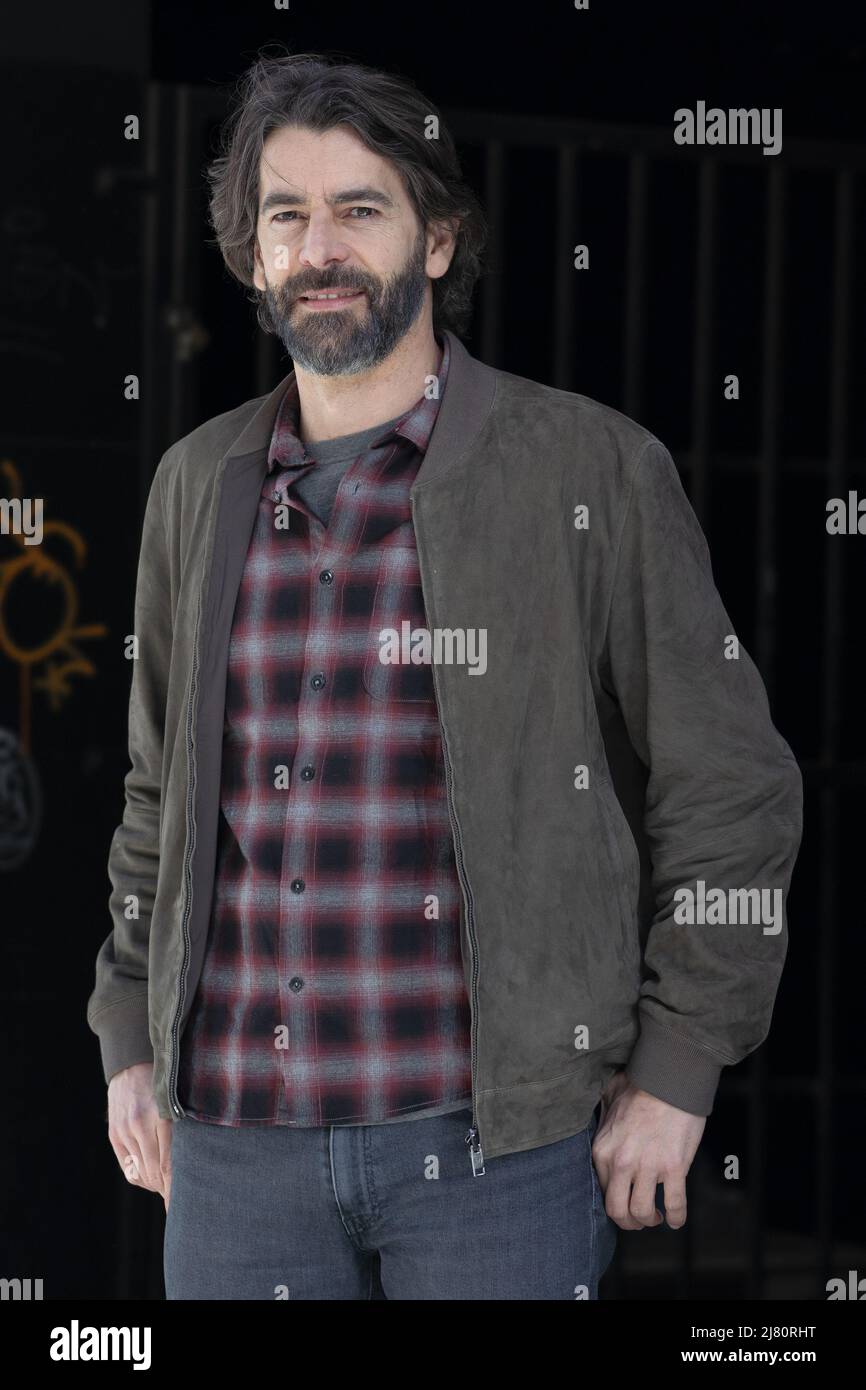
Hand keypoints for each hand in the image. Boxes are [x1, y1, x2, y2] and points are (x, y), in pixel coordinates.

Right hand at [107, 1062, 172, 1210]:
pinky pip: (128, 1168)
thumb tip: (190, 1166)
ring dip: (157, 1184)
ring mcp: (125, 1130)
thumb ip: (183, 1131)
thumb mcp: (178, 1102)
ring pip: (142, 1172)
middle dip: (169, 1190)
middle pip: (155, 1173)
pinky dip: (142, 1177)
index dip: (176, 1188)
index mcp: (162, 1116)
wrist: (131, 1064)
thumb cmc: (165, 1083)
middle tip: (183, 1203)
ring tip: (170, 1189)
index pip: (169, 1164)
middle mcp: (141, 1125)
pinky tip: (152, 1179)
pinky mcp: (114, 1134)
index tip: (186, 1206)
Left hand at [591, 1074, 705, 1230]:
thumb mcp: (608, 1100)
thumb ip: (602, 1116)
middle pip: (618, 1211)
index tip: (624, 1202)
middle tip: (640, 1220)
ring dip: (650, 1220)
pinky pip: (674, 1205)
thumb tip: (600, 1115)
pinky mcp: (673, 1168)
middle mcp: (621, 1163)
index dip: (614, 1203)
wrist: (669, 1079)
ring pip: (643, 1213)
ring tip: (657, 1216)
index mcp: (603, 1150)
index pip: (602, 1192)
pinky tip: (675, 1218)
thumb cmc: (641, 1086)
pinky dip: (676, 1218)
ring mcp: (647, 1167)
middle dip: (629, 1222)